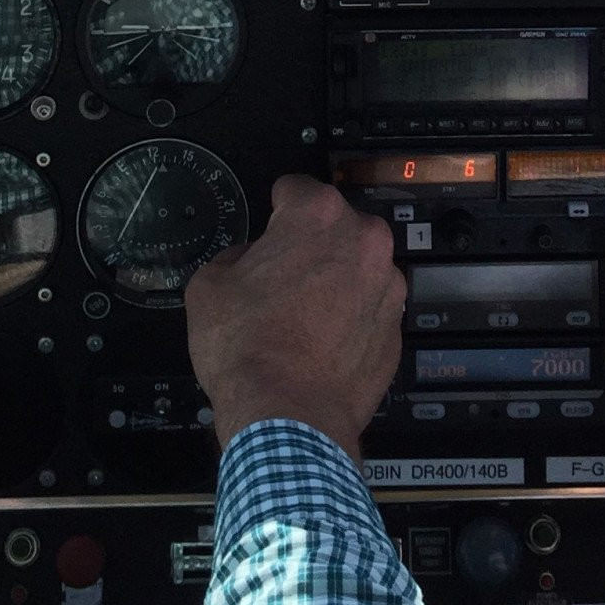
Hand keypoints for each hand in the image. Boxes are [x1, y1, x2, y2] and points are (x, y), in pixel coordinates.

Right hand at [185, 174, 405, 460]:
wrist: (288, 416)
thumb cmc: (248, 347)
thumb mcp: (208, 286)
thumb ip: (232, 257)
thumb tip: (247, 261)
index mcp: (318, 215)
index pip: (296, 188)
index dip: (275, 206)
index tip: (269, 221)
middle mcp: (364, 242)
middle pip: (335, 227)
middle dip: (311, 244)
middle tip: (280, 276)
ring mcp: (387, 288)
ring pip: (358, 269)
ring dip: (336, 281)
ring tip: (300, 315)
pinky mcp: (396, 331)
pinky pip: (370, 312)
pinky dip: (351, 320)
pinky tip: (320, 343)